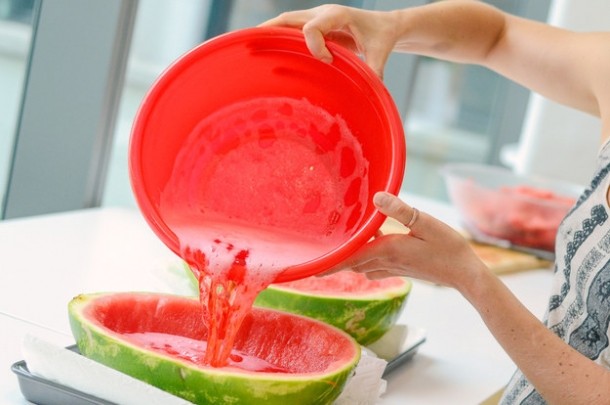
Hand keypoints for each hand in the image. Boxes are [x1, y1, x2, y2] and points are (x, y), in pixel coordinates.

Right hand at [260, 5, 396, 78]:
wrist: (384, 25)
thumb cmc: (382, 37)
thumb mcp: (380, 52)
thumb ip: (374, 70)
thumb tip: (372, 90)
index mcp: (337, 15)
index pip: (313, 28)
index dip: (315, 47)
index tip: (329, 60)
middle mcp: (321, 13)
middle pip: (288, 19)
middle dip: (269, 32)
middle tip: (251, 46)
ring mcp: (314, 18)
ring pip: (284, 23)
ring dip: (267, 35)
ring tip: (247, 47)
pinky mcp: (311, 26)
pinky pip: (289, 30)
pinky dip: (275, 38)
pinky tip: (262, 50)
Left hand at [326, 192, 487, 288]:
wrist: (465, 274)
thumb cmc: (449, 248)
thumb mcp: (425, 223)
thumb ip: (400, 211)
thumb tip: (377, 197)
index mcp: (387, 250)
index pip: (349, 258)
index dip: (328, 263)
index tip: (310, 267)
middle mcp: (385, 262)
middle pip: (351, 263)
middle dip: (334, 260)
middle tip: (316, 252)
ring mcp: (392, 268)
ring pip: (361, 265)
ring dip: (348, 259)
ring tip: (336, 247)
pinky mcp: (400, 269)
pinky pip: (373, 266)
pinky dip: (363, 258)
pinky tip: (367, 244)